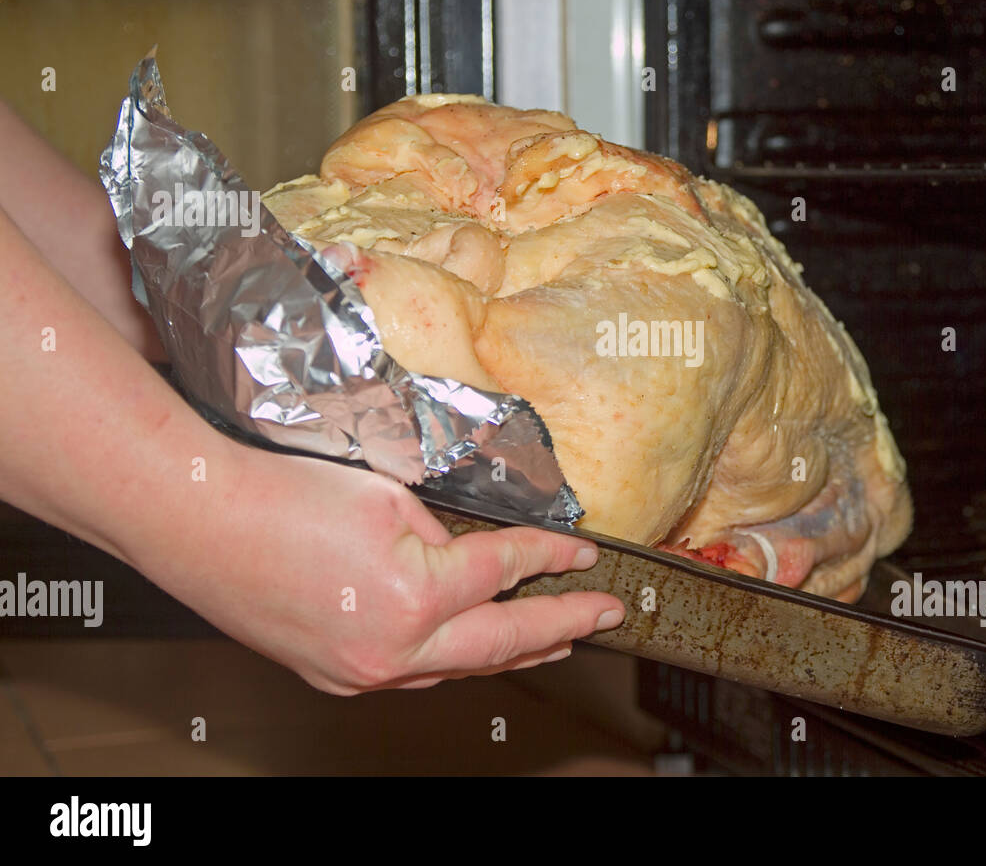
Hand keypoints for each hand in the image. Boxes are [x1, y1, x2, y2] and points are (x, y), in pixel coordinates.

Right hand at [130, 440, 625, 694]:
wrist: (197, 519)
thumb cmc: (282, 494)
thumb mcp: (388, 494)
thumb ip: (444, 530)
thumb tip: (474, 552)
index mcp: (415, 597)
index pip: (505, 572)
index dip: (552, 558)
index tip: (586, 553)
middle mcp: (393, 650)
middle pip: (501, 642)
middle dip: (563, 626)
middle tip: (607, 615)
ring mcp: (361, 672)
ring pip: (460, 669)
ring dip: (515, 654)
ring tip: (558, 642)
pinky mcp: (334, 674)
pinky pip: (415, 673)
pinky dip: (456, 662)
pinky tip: (474, 653)